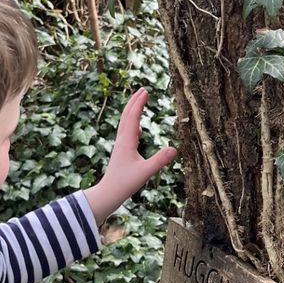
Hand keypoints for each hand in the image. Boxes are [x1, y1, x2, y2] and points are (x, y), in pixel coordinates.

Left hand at [84, 89, 176, 225]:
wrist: (108, 193)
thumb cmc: (125, 183)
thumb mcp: (145, 172)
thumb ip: (160, 160)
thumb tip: (175, 149)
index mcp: (127, 141)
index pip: (133, 117)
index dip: (139, 103)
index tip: (145, 90)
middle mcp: (122, 140)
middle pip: (126, 115)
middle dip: (134, 102)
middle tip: (142, 89)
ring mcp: (120, 146)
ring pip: (125, 123)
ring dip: (131, 111)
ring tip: (139, 103)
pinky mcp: (121, 152)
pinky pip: (126, 133)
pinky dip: (131, 124)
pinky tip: (137, 129)